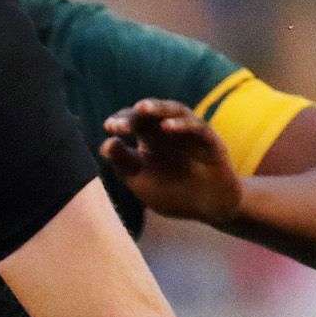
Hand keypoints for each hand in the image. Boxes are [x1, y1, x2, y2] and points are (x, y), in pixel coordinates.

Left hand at [101, 98, 240, 225]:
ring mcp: (190, 133)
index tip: (109, 127)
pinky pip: (196, 127)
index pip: (133, 122)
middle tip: (120, 125)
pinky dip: (182, 125)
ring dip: (158, 108)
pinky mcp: (209, 140)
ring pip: (174, 111)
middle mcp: (168, 131)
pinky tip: (168, 127)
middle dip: (134, 116)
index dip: (120, 121)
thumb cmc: (174, 194)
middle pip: (151, 114)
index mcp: (149, 139)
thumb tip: (106, 144)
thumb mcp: (142, 182)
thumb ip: (124, 165)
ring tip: (142, 108)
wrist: (209, 208)